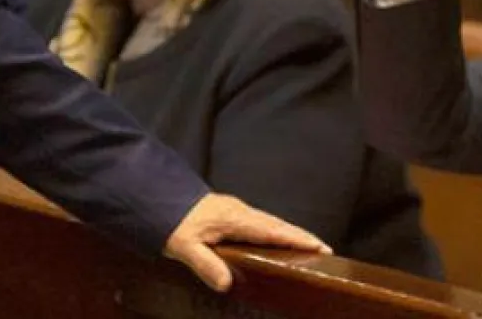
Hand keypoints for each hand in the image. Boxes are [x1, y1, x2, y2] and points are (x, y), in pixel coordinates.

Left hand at [164, 193, 330, 290]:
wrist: (157, 198)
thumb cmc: (172, 221)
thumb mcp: (184, 246)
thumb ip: (205, 265)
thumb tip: (225, 284)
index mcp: (234, 218)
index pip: (272, 230)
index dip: (297, 239)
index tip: (320, 246)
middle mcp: (240, 212)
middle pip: (278, 224)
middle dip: (301, 236)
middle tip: (324, 249)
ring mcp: (236, 211)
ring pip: (270, 222)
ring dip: (289, 233)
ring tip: (309, 246)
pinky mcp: (231, 213)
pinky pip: (260, 222)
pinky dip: (275, 231)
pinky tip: (277, 241)